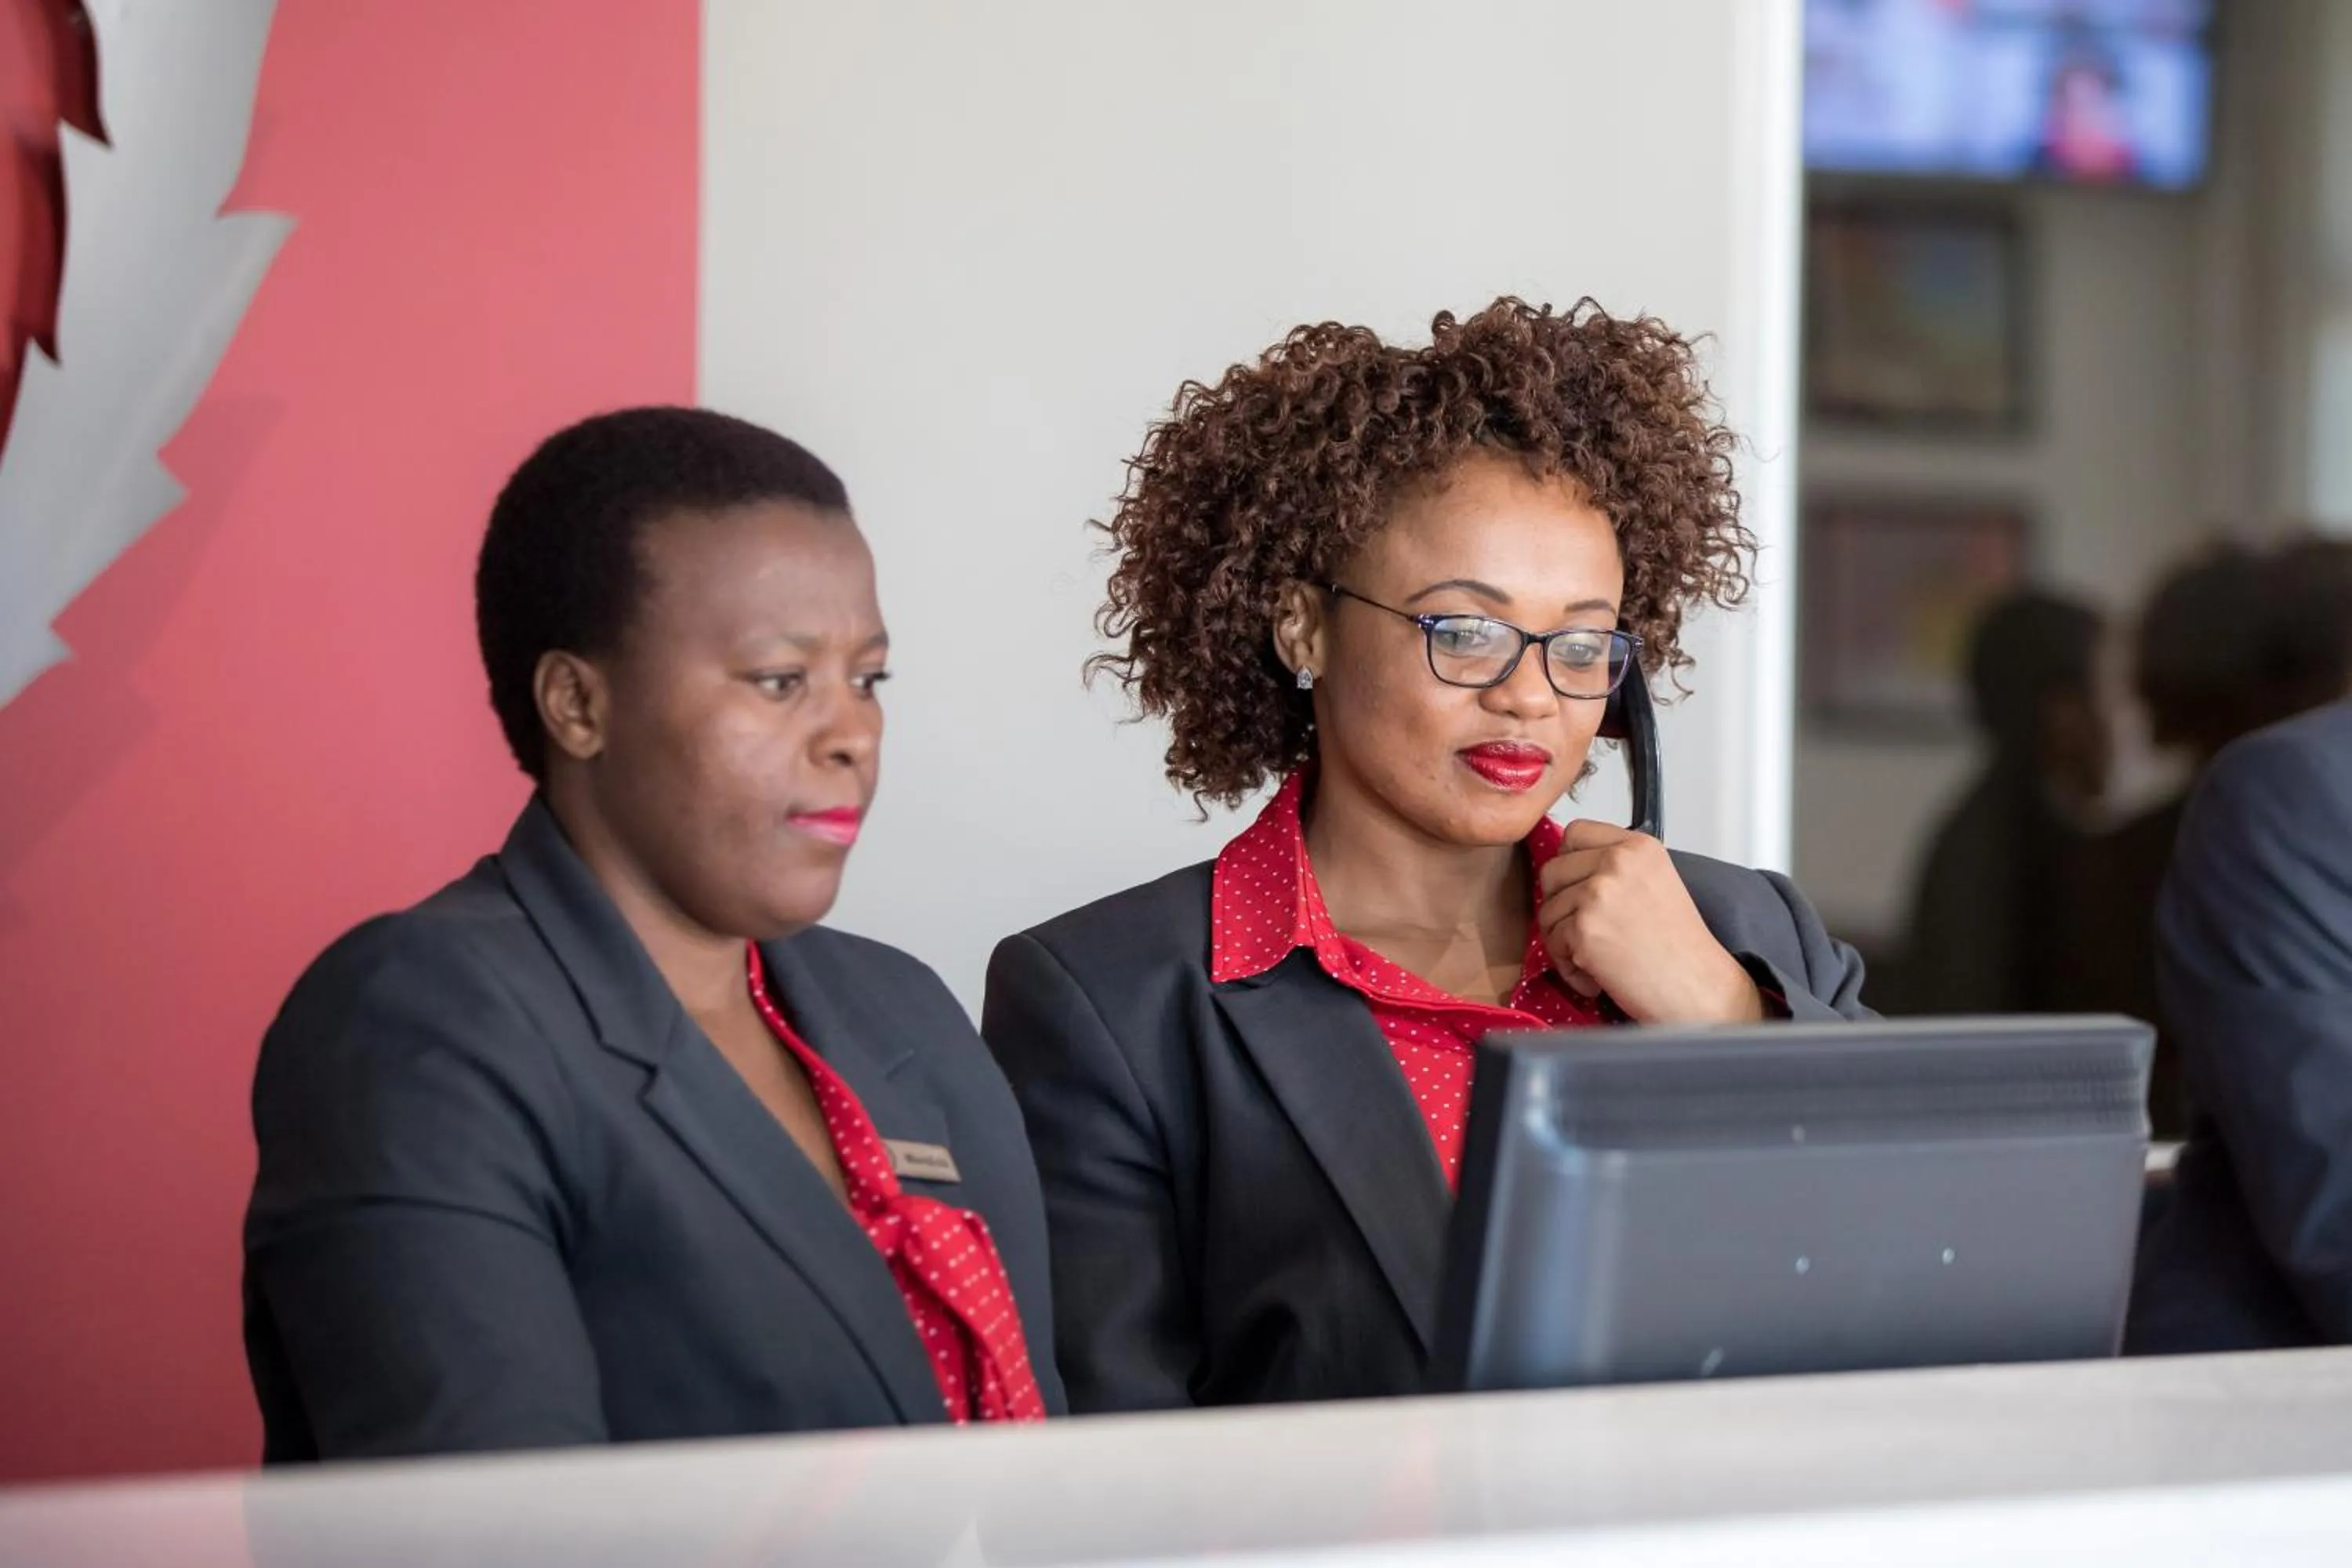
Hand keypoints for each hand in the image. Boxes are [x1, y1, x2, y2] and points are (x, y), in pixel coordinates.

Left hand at [1536, 821, 1766, 1024]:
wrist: (1699, 988)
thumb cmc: (1681, 948)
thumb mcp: (1656, 883)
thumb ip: (1615, 866)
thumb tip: (1568, 864)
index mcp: (1638, 847)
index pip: (1575, 832)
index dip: (1570, 862)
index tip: (1580, 886)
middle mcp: (1618, 862)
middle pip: (1552, 871)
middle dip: (1561, 905)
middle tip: (1589, 931)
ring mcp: (1598, 893)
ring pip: (1547, 910)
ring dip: (1565, 941)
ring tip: (1601, 958)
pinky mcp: (1584, 928)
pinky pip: (1552, 944)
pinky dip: (1570, 968)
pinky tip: (1600, 977)